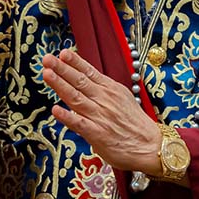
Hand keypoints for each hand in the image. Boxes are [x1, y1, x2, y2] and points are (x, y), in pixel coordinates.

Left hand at [42, 49, 161, 176]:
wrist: (150, 146)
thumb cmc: (135, 124)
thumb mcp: (122, 99)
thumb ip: (104, 90)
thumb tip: (87, 79)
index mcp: (111, 90)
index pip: (90, 72)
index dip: (75, 62)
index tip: (63, 53)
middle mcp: (104, 100)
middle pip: (80, 81)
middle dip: (62, 69)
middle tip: (47, 59)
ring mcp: (100, 116)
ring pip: (76, 98)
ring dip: (60, 85)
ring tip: (47, 74)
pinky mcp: (97, 134)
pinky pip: (79, 124)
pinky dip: (67, 117)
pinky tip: (56, 110)